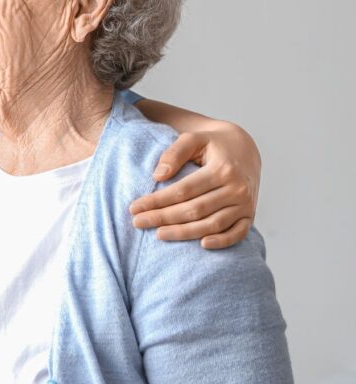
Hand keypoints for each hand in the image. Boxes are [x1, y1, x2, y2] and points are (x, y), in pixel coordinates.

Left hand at [129, 122, 260, 249]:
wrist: (244, 147)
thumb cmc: (212, 143)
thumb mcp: (193, 138)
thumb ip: (174, 153)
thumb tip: (157, 176)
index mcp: (222, 169)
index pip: (183, 191)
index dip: (157, 201)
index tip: (134, 208)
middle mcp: (237, 188)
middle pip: (195, 210)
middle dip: (163, 218)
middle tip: (138, 223)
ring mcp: (246, 204)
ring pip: (213, 224)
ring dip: (185, 233)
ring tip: (158, 234)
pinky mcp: (250, 214)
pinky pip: (238, 233)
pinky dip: (222, 242)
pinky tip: (202, 245)